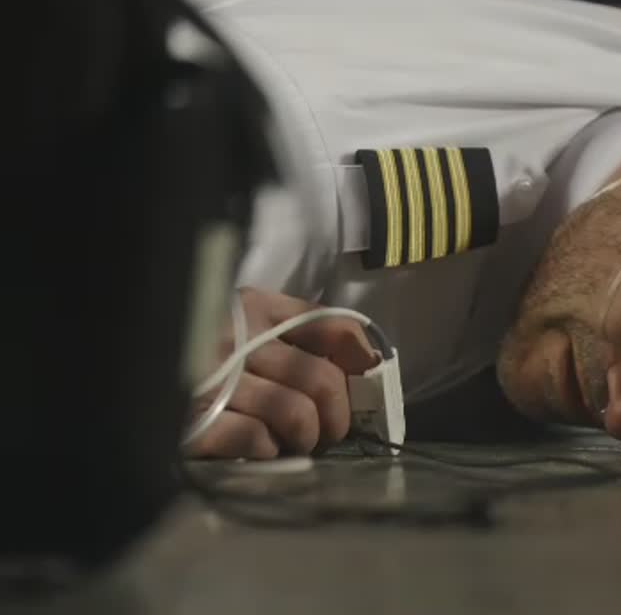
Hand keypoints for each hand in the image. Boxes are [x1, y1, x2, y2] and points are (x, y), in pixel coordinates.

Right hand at [185, 287, 379, 458]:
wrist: (115, 373)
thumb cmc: (188, 347)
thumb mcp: (235, 319)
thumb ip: (291, 328)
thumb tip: (362, 356)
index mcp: (251, 307)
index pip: (331, 325)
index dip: (361, 357)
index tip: (366, 379)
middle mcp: (236, 338)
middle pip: (323, 379)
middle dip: (337, 416)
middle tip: (327, 432)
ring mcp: (213, 379)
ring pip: (297, 414)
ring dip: (305, 438)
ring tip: (292, 443)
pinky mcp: (194, 421)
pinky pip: (258, 441)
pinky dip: (267, 452)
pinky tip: (254, 449)